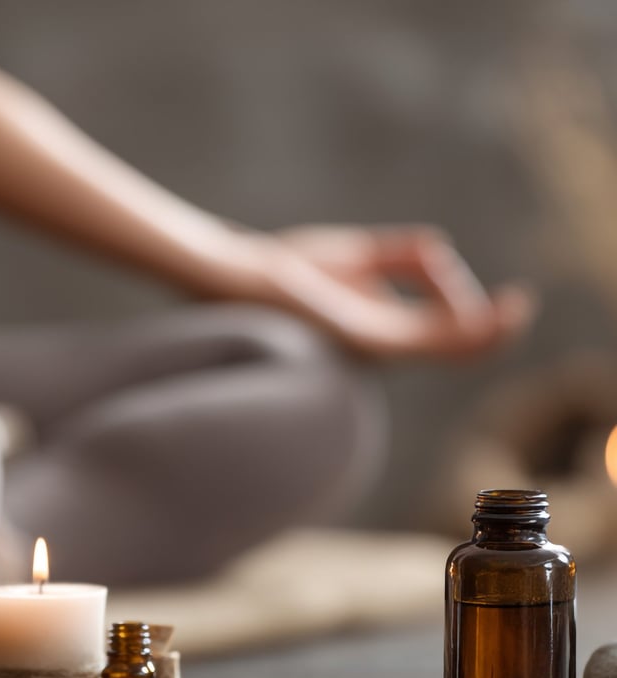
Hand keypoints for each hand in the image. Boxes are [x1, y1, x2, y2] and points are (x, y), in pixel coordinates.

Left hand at [246, 225, 533, 358]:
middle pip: (448, 345)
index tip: (493, 291)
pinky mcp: (358, 337)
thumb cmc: (286, 267)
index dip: (473, 314)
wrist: (237, 274)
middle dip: (487, 330)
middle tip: (518, 306)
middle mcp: (379, 345)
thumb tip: (444, 252)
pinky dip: (452, 329)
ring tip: (512, 313)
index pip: (440, 330)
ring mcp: (370, 345)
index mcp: (380, 329)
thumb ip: (402, 257)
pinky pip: (418, 339)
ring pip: (441, 348)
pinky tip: (476, 318)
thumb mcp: (358, 256)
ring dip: (481, 334)